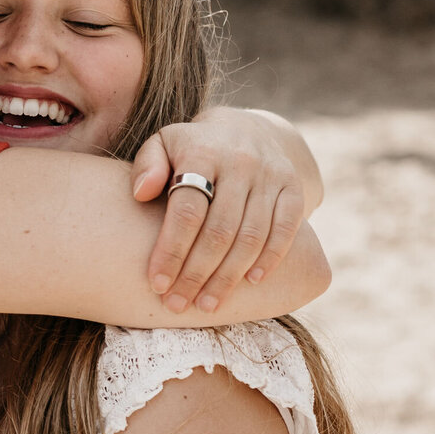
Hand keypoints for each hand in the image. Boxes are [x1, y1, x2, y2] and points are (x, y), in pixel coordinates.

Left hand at [131, 108, 317, 311]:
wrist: (244, 129)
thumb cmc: (192, 148)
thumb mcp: (163, 144)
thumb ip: (147, 165)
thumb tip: (141, 193)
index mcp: (203, 151)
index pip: (187, 211)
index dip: (171, 251)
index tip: (157, 284)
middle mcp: (240, 162)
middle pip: (218, 230)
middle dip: (196, 274)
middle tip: (178, 304)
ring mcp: (270, 175)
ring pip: (251, 237)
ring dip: (228, 277)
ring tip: (207, 305)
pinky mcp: (293, 187)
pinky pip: (285, 229)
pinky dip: (270, 259)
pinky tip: (251, 283)